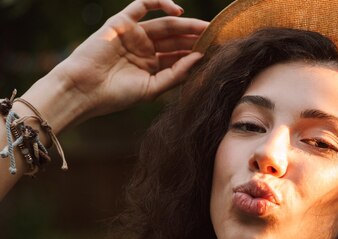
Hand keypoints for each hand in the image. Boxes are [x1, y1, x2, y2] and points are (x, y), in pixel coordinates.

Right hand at [51, 0, 207, 120]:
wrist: (84, 90)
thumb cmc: (116, 95)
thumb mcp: (152, 88)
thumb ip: (176, 73)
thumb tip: (200, 57)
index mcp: (152, 66)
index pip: (179, 56)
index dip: (197, 52)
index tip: (217, 52)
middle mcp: (145, 49)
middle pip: (176, 39)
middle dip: (196, 37)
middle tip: (217, 36)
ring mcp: (134, 35)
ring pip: (165, 24)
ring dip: (186, 23)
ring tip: (206, 27)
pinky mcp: (121, 22)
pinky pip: (142, 6)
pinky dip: (159, 2)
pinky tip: (177, 10)